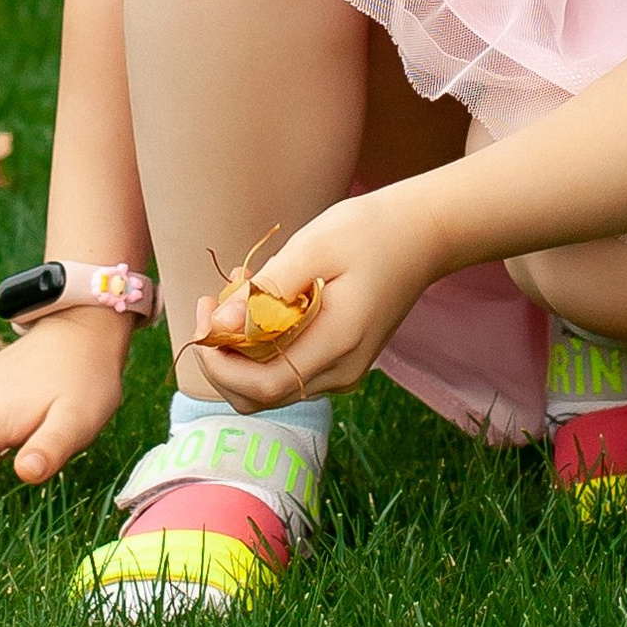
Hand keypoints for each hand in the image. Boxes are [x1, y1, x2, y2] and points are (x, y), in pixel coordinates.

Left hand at [180, 179, 452, 411]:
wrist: (423, 234)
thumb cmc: (370, 231)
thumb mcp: (314, 247)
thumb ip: (266, 290)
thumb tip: (218, 328)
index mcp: (337, 345)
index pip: (261, 386)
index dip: (219, 365)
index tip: (203, 317)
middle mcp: (340, 371)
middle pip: (259, 395)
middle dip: (223, 357)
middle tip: (211, 301)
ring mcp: (343, 371)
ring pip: (269, 384)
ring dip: (240, 346)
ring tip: (238, 287)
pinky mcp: (340, 360)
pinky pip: (288, 366)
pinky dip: (262, 342)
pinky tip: (261, 297)